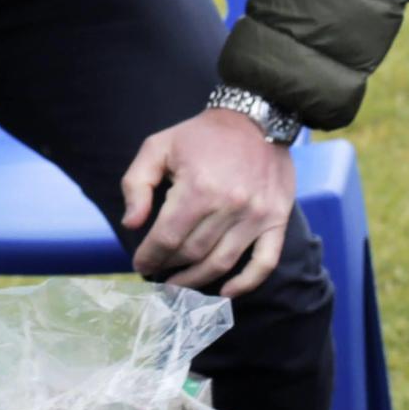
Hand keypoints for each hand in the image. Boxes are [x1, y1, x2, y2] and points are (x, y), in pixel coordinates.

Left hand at [119, 108, 295, 297]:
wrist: (256, 116)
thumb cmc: (201, 135)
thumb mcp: (158, 146)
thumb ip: (137, 184)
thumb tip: (131, 225)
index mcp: (197, 187)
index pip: (166, 238)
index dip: (149, 256)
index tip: (140, 264)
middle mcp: (229, 205)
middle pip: (192, 253)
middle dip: (169, 267)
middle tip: (158, 271)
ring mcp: (256, 215)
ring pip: (221, 263)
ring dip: (196, 280)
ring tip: (179, 286)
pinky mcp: (277, 218)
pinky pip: (264, 262)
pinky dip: (245, 283)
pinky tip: (225, 293)